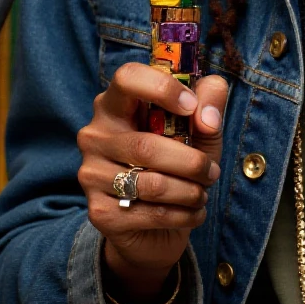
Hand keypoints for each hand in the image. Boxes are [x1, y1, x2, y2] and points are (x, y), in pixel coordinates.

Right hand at [77, 64, 227, 297]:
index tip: (191, 106)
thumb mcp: (200, 130)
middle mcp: (95, 135)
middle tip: (212, 171)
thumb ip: (209, 108)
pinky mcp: (100, 212)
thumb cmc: (176, 165)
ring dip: (190, 192)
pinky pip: (150, 213)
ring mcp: (92, 174)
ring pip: (151, 183)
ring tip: (202, 193)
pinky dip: (182, 215)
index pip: (126, 78)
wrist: (153, 225)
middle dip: (191, 162)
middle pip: (145, 145)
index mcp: (115, 104)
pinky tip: (192, 212)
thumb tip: (207, 115)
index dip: (161, 88)